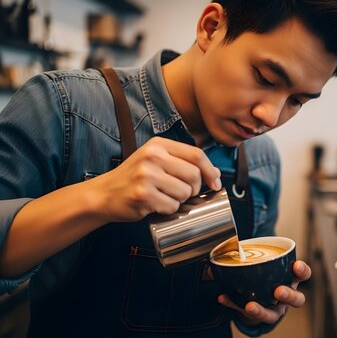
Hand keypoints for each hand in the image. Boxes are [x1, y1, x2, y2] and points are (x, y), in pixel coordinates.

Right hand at [86, 136, 221, 222]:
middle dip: (195, 189)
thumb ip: (182, 162)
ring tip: (164, 197)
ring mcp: (146, 176)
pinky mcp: (143, 195)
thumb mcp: (155, 160)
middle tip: (184, 193)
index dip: (211, 170)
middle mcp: (152, 156)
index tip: (215, 182)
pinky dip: (168, 210)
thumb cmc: (134, 179)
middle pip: (194, 175)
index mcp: (158, 145)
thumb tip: (215, 174)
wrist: (103, 194)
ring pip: (185, 192)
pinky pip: (172, 206)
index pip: (196, 154)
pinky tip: (156, 205)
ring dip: (180, 200)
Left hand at [218, 260, 311, 325]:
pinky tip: (224, 297)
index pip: (304, 274)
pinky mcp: (257, 315)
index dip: (302, 270)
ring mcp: (274, 308)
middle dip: (288, 295)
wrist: (260, 293)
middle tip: (278, 291)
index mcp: (292, 278)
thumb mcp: (268, 261)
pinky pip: (244, 312)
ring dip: (262, 310)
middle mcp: (287, 295)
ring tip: (251, 305)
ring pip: (273, 315)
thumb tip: (232, 242)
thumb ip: (257, 251)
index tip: (296, 265)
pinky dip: (233, 304)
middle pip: (296, 299)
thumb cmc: (267, 273)